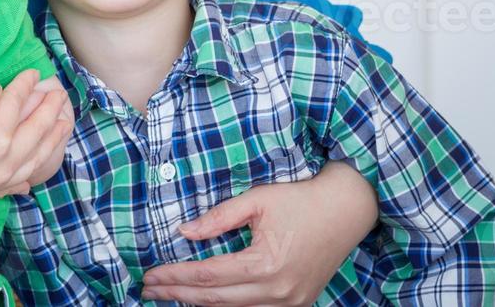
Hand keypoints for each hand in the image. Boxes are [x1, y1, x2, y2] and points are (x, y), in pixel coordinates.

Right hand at [0, 68, 73, 217]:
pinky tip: (30, 176)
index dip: (26, 85)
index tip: (34, 74)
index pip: (17, 104)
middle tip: (60, 96)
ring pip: (32, 162)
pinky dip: (27, 177)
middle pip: (35, 134)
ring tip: (61, 127)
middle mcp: (1, 164)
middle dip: (49, 112)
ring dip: (50, 142)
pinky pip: (13, 187)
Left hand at [140, 160, 377, 304]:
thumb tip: (184, 232)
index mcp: (265, 265)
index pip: (207, 275)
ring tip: (170, 297)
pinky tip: (205, 301)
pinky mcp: (298, 303)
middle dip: (178, 295)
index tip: (149, 275)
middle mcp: (278, 291)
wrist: (346, 210)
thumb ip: (218, 218)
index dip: (174, 276)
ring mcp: (290, 302)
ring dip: (199, 306)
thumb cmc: (300, 199)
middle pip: (215, 300)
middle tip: (148, 290)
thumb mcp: (256, 200)